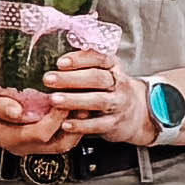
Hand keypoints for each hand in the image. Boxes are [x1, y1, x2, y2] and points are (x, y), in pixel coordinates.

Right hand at [0, 83, 87, 156]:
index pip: (41, 134)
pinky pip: (59, 138)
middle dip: (75, 126)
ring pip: (62, 144)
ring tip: (84, 106)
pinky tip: (74, 110)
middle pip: (58, 144)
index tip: (64, 99)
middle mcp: (23, 146)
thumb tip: (18, 110)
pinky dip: (70, 126)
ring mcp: (31, 146)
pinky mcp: (36, 139)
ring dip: (76, 127)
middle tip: (84, 104)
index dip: (56, 118)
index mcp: (10, 138)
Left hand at [40, 52, 154, 145]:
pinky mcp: (114, 124)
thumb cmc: (109, 89)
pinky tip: (65, 123)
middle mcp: (118, 84)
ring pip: (98, 101)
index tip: (60, 62)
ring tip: (54, 100)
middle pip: (97, 78)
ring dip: (74, 100)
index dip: (79, 59)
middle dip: (71, 78)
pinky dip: (81, 125)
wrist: (135, 113)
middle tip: (48, 79)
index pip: (99, 58)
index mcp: (113, 67)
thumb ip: (84, 65)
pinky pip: (98, 124)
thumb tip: (55, 60)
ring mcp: (118, 104)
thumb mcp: (103, 72)